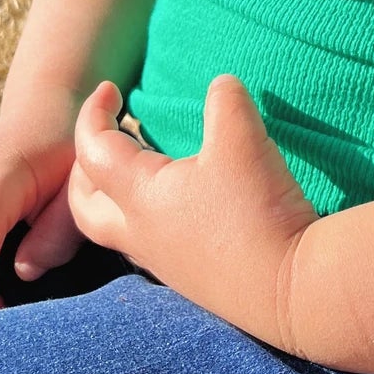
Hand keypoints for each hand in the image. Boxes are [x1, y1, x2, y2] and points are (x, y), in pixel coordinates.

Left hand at [67, 76, 318, 349]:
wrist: (290, 289)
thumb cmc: (255, 212)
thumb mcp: (243, 139)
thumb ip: (226, 101)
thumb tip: (221, 84)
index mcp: (140, 197)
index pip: (92, 151)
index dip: (93, 114)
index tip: (109, 90)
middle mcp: (141, 234)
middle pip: (83, 206)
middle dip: (82, 170)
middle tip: (106, 138)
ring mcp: (164, 262)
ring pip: (116, 228)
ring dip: (115, 195)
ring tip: (144, 166)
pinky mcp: (191, 277)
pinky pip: (150, 243)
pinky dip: (150, 215)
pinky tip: (183, 203)